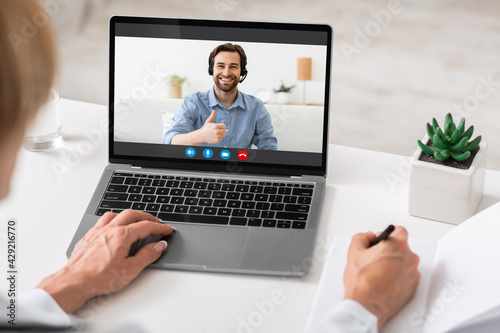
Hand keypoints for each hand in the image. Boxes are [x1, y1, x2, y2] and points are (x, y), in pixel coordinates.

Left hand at [37, 210, 174, 313]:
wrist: (74, 282)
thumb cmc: (99, 278)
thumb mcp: (131, 270)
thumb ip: (147, 255)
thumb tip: (159, 246)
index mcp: (122, 236)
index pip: (146, 226)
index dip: (159, 227)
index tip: (167, 230)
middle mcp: (109, 229)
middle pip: (132, 214)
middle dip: (147, 217)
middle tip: (156, 222)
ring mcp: (97, 231)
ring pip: (115, 214)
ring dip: (128, 215)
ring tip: (135, 220)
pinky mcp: (88, 237)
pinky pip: (102, 221)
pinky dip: (113, 220)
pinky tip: (113, 226)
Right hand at [199, 110, 225, 142]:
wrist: (201, 135)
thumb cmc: (205, 128)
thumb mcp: (208, 121)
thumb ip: (212, 116)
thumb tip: (214, 110)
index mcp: (215, 126)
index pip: (224, 126)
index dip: (222, 126)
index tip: (219, 127)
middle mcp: (217, 131)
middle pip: (225, 130)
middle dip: (222, 130)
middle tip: (217, 130)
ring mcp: (217, 136)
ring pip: (224, 134)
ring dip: (221, 134)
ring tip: (216, 133)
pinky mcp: (217, 140)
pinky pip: (222, 138)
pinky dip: (220, 137)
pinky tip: (215, 136)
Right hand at [343, 226, 419, 330]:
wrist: (367, 306)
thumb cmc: (362, 282)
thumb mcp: (354, 251)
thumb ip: (362, 237)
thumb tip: (367, 237)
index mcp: (397, 245)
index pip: (399, 231)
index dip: (386, 235)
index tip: (380, 242)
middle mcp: (410, 258)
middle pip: (402, 247)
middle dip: (389, 251)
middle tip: (375, 259)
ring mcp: (413, 273)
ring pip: (404, 262)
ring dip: (394, 264)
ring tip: (378, 273)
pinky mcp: (413, 287)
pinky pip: (406, 276)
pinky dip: (397, 277)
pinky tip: (384, 282)